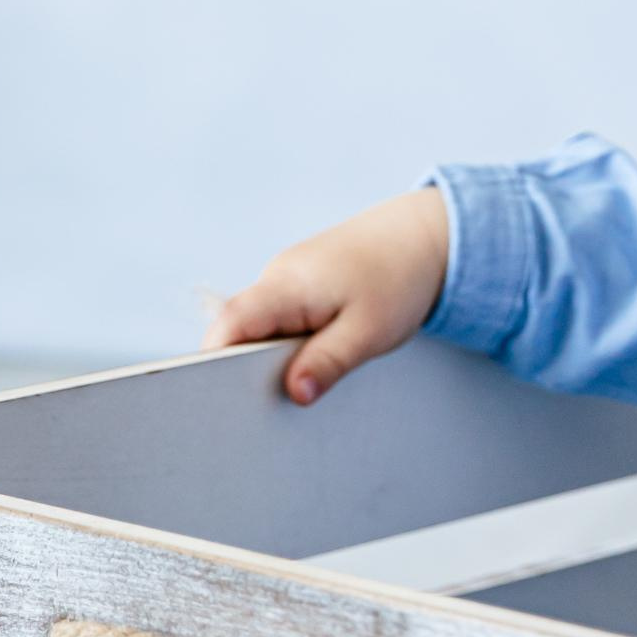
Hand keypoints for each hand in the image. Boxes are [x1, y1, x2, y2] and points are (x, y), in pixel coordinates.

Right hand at [203, 187, 451, 404]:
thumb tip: (294, 393)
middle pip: (237, 330)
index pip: (230, 322)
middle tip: (273, 402)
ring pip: (259, 328)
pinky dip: (290, 344)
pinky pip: (279, 321)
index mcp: (286, 284)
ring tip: (303, 378)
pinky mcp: (300, 287)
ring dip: (272, 358)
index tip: (219, 398)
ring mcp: (286, 281)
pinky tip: (316, 357)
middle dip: (245, 368)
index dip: (215, 359)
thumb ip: (328, 362)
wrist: (421, 235)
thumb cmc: (398, 278)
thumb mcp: (369, 330)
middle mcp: (277, 278)